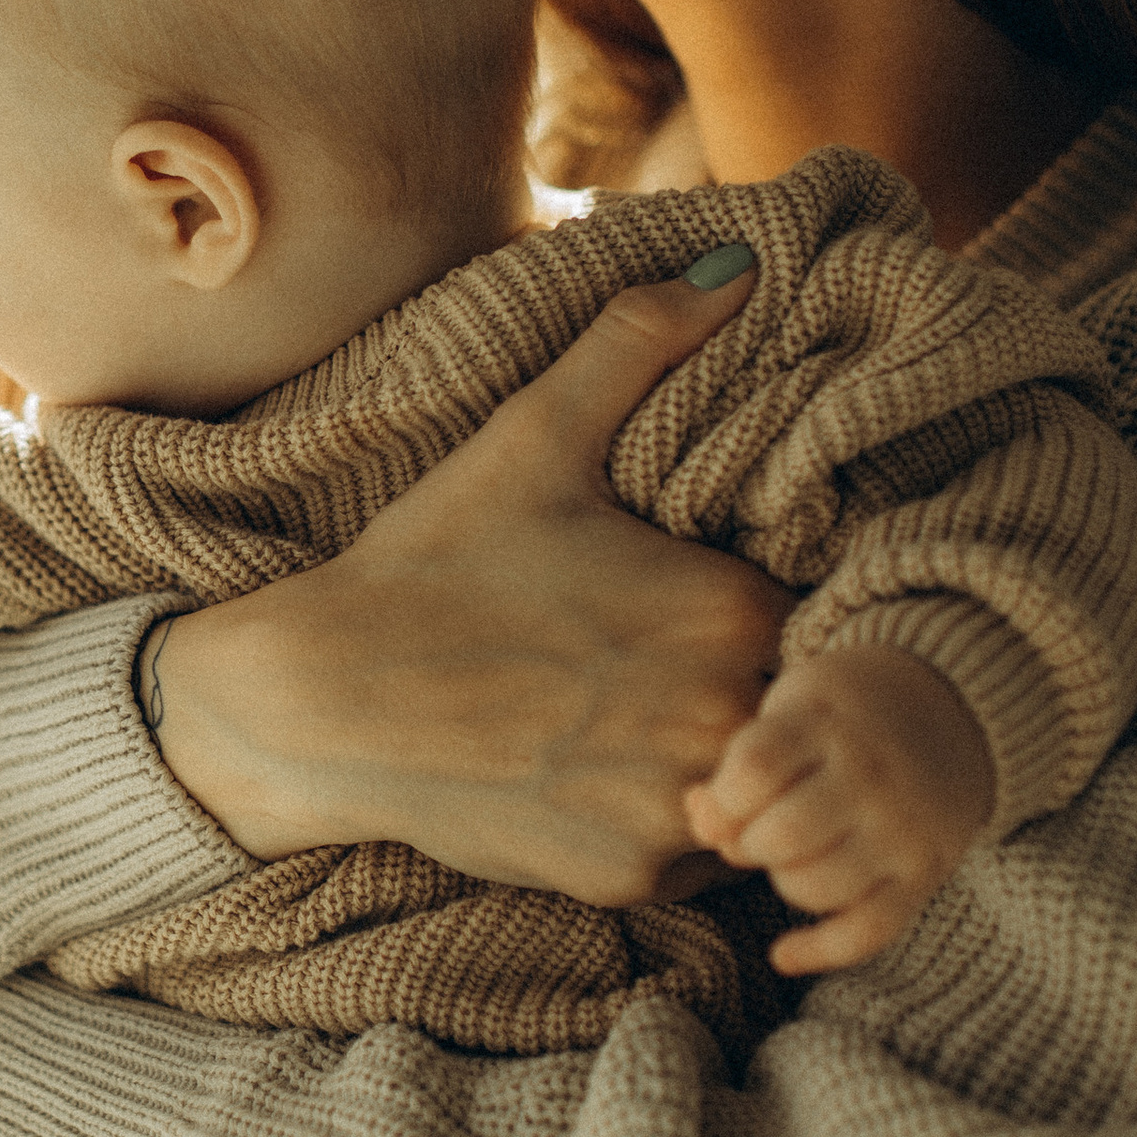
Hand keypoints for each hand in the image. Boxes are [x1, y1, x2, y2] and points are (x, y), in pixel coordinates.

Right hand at [140, 270, 789, 904]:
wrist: (318, 700)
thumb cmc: (431, 564)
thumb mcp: (534, 438)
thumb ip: (639, 344)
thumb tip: (740, 262)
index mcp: (728, 606)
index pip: (819, 622)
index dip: (766, 616)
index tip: (703, 608)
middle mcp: (721, 713)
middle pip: (786, 712)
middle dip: (743, 695)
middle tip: (651, 670)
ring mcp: (676, 805)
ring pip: (751, 791)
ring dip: (711, 767)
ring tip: (621, 724)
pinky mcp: (626, 874)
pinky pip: (693, 860)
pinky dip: (657, 827)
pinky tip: (585, 776)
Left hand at [685, 648, 994, 973]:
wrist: (954, 708)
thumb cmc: (844, 714)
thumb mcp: (791, 710)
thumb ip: (741, 763)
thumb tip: (703, 823)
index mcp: (827, 722)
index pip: (755, 771)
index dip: (723, 798)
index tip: (728, 799)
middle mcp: (871, 775)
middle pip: (782, 836)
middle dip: (749, 845)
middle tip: (759, 831)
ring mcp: (901, 828)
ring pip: (816, 887)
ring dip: (784, 882)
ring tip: (792, 858)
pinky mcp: (924, 872)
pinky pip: (869, 931)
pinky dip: (820, 951)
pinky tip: (783, 954)